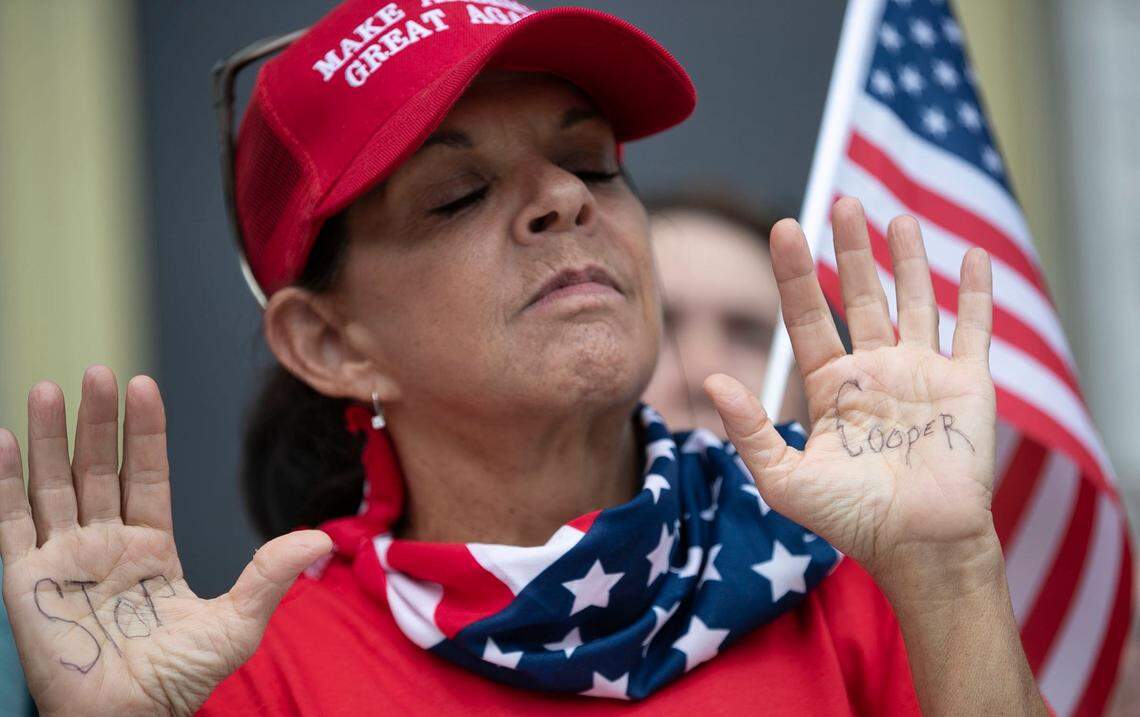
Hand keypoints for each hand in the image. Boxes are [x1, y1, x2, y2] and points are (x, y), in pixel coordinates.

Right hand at [0, 367, 331, 715]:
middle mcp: (106, 544)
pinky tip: (4, 440)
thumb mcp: (237, 624)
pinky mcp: (27, 582)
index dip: (144, 431)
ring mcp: (65, 559)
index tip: (142, 385)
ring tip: (50, 387)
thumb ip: (271, 575)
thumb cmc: (179, 681)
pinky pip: (11, 522)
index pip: (146, 474)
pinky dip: (4, 483)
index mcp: (152, 546)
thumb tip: (322, 537)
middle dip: (97, 421)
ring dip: (50, 438)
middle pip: (99, 467)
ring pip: (54, 484)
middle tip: (96, 372)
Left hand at [706, 198, 998, 594]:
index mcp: (830, 386)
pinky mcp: (967, 384)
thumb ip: (749, 428)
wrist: (917, 546)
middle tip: (843, 202)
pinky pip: (974, 328)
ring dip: (908, 259)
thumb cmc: (849, 518)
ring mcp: (922, 373)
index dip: (794, 273)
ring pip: (915, 300)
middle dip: (851, 249)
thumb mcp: (784, 478)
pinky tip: (973, 254)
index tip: (783, 227)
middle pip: (859, 295)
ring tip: (895, 217)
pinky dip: (978, 292)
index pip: (806, 316)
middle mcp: (874, 370)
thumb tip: (711, 379)